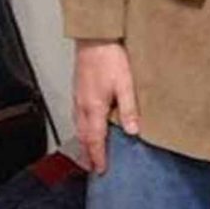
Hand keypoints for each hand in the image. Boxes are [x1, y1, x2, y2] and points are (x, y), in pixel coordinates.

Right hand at [72, 40, 139, 172]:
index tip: (100, 170)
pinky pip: (77, 116)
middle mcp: (82, 106)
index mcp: (94, 108)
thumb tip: (133, 131)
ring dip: (84, 143)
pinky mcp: (78, 91)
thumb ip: (129, 109)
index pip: (95, 140)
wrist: (95, 38)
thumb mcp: (125, 84)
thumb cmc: (110, 57)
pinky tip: (86, 128)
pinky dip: (81, 129)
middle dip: (88, 154)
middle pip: (84, 137)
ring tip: (89, 154)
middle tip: (92, 169)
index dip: (98, 157)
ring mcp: (78, 98)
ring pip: (79, 127)